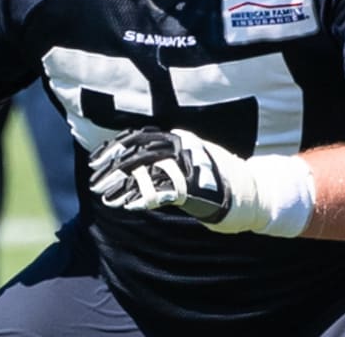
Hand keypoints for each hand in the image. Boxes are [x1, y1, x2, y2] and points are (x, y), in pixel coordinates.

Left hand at [88, 127, 314, 236]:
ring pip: (146, 173)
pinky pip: (163, 192)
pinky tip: (128, 206)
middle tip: (94, 181)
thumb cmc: (214, 177)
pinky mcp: (194, 187)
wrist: (250, 191)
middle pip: (137, 153)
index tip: (95, 159)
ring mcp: (187, 166)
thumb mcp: (186, 159)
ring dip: (123, 187)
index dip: (113, 148)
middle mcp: (180, 147)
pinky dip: (143, 198)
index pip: (137, 137)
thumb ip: (163, 157)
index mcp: (176, 138)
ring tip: (105, 197)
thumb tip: (130, 162)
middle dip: (112, 167)